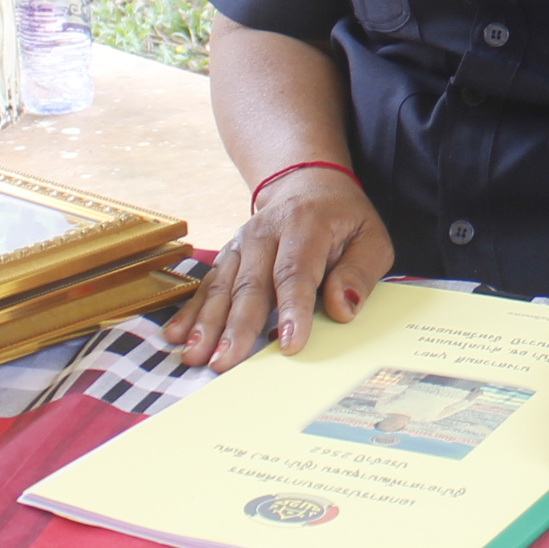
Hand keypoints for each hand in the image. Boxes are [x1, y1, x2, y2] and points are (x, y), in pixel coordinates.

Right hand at [164, 172, 392, 370]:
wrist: (308, 184)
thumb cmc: (344, 221)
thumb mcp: (371, 239)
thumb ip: (359, 273)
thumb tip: (342, 308)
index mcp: (307, 225)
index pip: (297, 271)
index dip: (292, 309)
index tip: (288, 343)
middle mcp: (266, 232)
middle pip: (251, 284)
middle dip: (237, 327)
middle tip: (226, 363)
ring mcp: (242, 244)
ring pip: (223, 287)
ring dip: (207, 323)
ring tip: (196, 357)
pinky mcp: (228, 256)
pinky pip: (207, 285)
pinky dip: (191, 311)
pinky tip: (177, 336)